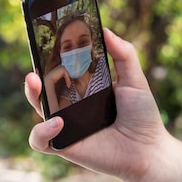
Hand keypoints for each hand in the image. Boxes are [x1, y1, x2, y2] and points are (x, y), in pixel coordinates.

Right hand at [25, 28, 181, 181]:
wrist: (149, 151)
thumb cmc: (143, 117)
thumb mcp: (135, 81)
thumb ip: (124, 55)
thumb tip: (106, 29)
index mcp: (86, 89)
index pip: (63, 70)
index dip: (51, 57)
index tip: (46, 40)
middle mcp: (72, 106)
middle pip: (45, 86)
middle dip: (36, 71)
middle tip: (36, 59)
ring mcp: (66, 126)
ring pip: (38, 109)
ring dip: (32, 94)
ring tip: (34, 80)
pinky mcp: (64, 146)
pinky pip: (40, 140)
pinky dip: (42, 131)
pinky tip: (58, 122)